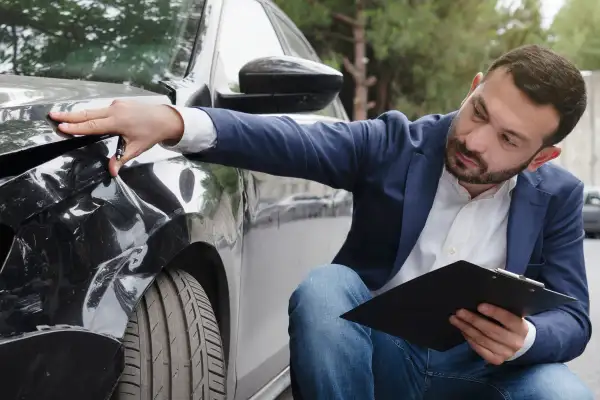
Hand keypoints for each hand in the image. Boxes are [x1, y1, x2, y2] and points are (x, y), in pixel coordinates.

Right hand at [49, 100, 183, 176]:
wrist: (165, 118)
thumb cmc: (151, 134)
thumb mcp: (136, 148)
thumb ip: (121, 159)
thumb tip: (112, 172)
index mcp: (118, 122)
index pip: (92, 125)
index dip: (75, 127)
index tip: (60, 127)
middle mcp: (115, 110)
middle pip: (87, 114)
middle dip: (69, 116)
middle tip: (52, 115)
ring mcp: (117, 105)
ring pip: (93, 110)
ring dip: (78, 113)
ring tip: (62, 115)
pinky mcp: (119, 103)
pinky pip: (101, 108)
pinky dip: (90, 112)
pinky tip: (82, 116)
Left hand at [449, 303, 527, 364]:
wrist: (521, 345)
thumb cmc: (511, 325)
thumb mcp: (513, 317)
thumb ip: (502, 311)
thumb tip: (479, 301)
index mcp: (521, 328)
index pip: (508, 319)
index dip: (494, 312)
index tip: (479, 306)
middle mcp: (515, 342)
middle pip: (491, 331)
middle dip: (473, 320)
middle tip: (459, 312)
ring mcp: (506, 353)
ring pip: (483, 340)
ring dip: (466, 329)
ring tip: (454, 320)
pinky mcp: (496, 360)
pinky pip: (480, 349)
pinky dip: (469, 339)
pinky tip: (462, 331)